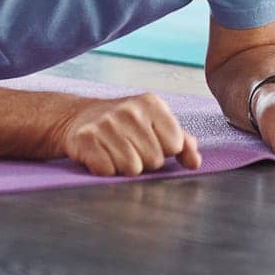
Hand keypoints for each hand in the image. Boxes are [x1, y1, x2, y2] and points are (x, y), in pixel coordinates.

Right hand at [61, 92, 201, 176]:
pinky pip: (107, 171)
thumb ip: (182, 141)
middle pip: (154, 160)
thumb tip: (195, 162)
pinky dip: (105, 169)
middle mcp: (129, 110)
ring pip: (131, 168)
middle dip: (144, 162)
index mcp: (151, 103)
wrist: (80, 117)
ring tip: (116, 153)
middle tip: (131, 149)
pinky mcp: (85, 139)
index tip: (151, 143)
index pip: (174, 144)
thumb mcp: (156, 124)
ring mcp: (105, 123)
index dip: (164, 151)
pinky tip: (101, 156)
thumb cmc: (125, 124)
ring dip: (125, 168)